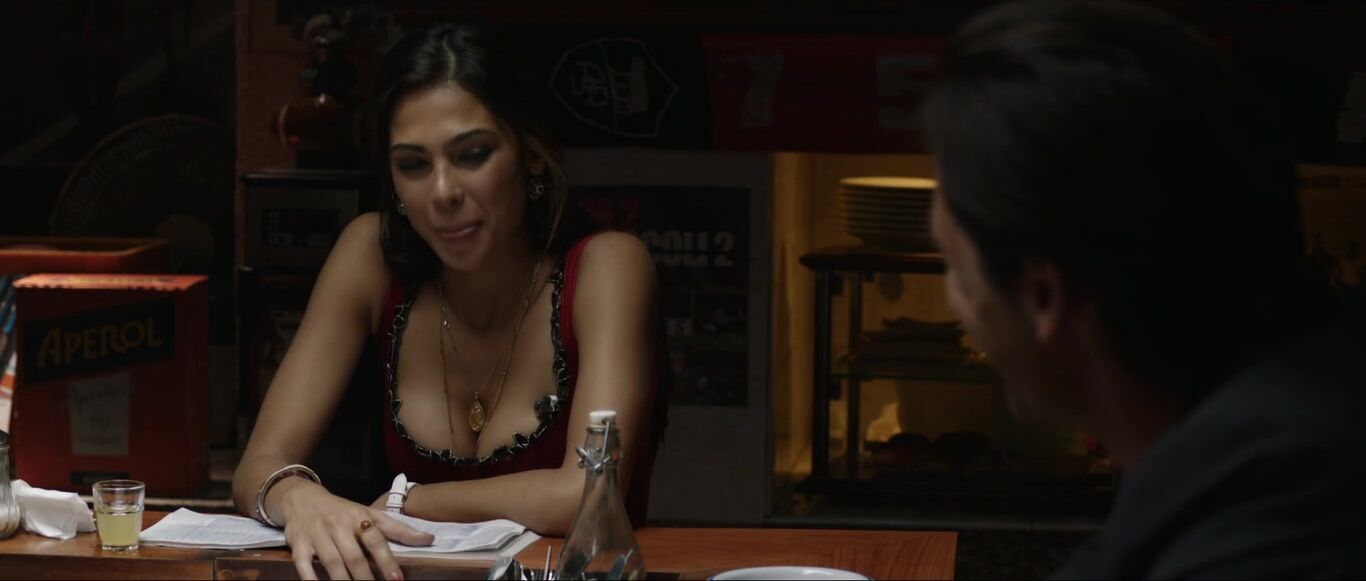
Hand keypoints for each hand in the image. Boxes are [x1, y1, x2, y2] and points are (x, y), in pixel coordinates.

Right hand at [280, 482, 434, 579]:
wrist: (303, 499)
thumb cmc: (342, 511)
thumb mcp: (370, 514)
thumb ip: (399, 529)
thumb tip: (429, 539)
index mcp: (359, 518)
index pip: (376, 539)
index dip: (386, 560)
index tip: (396, 579)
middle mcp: (338, 526)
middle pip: (353, 556)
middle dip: (365, 577)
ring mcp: (317, 536)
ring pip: (331, 562)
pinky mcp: (298, 544)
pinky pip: (303, 564)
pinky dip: (310, 578)